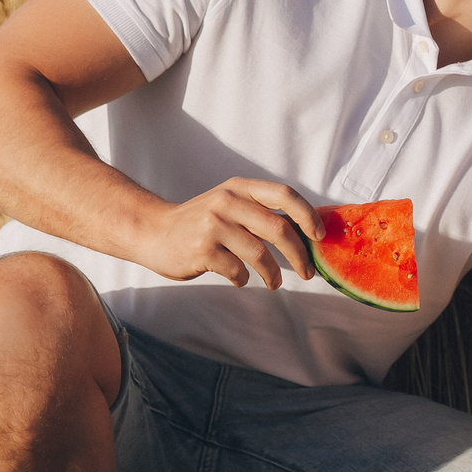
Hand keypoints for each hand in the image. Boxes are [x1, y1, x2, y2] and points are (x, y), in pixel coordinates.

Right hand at [134, 177, 318, 288]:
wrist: (151, 232)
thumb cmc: (201, 223)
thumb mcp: (230, 205)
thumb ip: (260, 212)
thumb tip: (306, 230)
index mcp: (239, 188)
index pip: (284, 195)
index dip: (308, 215)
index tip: (319, 236)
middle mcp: (227, 202)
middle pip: (279, 228)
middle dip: (299, 255)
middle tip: (307, 272)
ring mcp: (213, 225)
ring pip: (260, 254)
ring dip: (273, 274)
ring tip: (274, 282)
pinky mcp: (202, 249)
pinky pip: (238, 271)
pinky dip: (244, 279)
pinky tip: (240, 279)